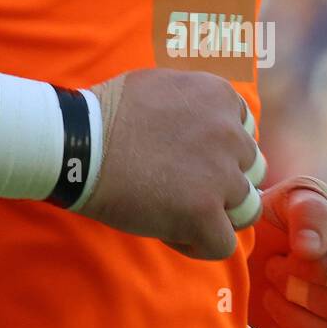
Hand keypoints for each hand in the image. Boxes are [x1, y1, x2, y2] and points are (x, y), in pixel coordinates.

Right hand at [77, 69, 263, 258]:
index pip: (245, 134)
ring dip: (217, 213)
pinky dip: (197, 243)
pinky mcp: (204, 214)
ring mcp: (220, 176)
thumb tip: (210, 118)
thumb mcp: (161, 84)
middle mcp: (230, 133)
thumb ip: (196, 101)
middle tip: (181, 185)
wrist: (78, 143)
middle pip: (248, 171)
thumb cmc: (109, 113)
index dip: (220, 151)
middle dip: (222, 181)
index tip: (189, 157)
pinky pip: (222, 243)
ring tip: (179, 210)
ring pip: (245, 209)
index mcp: (220, 96)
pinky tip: (169, 229)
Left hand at [247, 177, 326, 327]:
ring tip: (273, 291)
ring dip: (292, 316)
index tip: (295, 251)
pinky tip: (276, 325)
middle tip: (274, 267)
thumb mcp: (295, 195)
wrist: (256, 251)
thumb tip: (311, 249)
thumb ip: (309, 210)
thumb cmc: (283, 217)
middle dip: (300, 288)